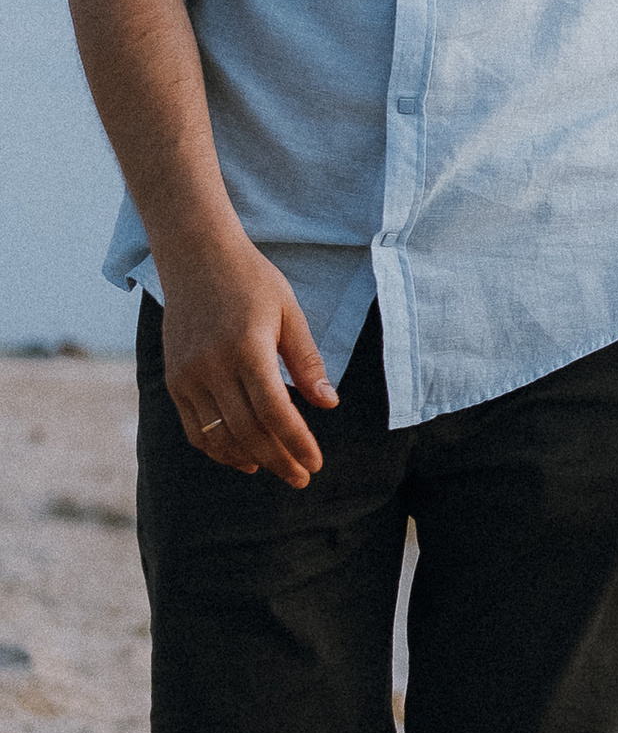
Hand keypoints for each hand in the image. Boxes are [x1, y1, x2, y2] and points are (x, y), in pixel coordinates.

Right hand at [158, 237, 333, 484]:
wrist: (196, 256)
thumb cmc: (251, 281)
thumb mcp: (289, 313)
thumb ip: (306, 361)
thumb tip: (329, 404)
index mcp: (247, 348)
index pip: (275, 411)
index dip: (297, 442)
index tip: (315, 463)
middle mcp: (212, 366)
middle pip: (248, 430)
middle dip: (279, 459)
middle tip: (301, 477)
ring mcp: (188, 374)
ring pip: (218, 435)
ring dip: (248, 458)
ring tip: (274, 468)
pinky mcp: (173, 378)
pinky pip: (193, 427)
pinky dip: (217, 448)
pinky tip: (240, 455)